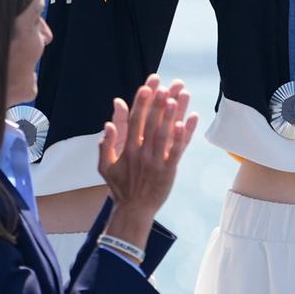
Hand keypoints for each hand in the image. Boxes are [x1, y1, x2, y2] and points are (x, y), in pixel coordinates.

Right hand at [98, 77, 196, 218]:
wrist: (133, 210)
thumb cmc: (120, 186)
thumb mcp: (105, 165)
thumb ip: (106, 142)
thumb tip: (108, 121)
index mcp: (126, 148)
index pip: (134, 119)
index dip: (142, 100)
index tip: (149, 84)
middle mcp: (140, 151)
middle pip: (152, 121)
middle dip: (160, 100)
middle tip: (169, 83)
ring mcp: (155, 161)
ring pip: (165, 132)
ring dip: (173, 113)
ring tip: (181, 95)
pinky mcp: (168, 170)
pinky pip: (177, 150)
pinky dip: (183, 135)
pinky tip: (189, 120)